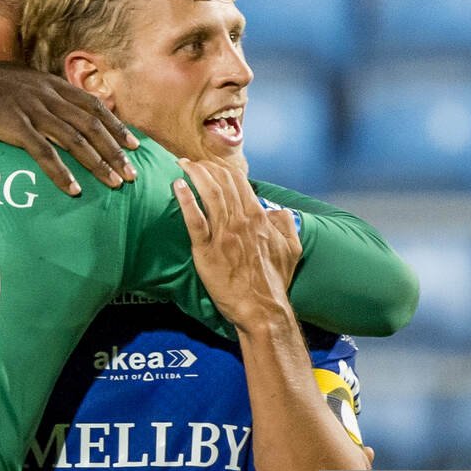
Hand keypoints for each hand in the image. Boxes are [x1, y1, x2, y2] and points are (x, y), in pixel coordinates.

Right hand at [0, 59, 139, 195]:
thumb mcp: (21, 80)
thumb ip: (43, 93)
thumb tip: (61, 107)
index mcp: (51, 84)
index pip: (94, 105)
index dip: (116, 126)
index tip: (134, 145)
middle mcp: (47, 96)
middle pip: (91, 126)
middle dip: (115, 151)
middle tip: (132, 174)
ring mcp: (31, 110)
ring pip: (74, 140)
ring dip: (98, 164)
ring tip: (114, 184)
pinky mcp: (13, 126)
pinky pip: (43, 153)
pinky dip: (61, 172)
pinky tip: (73, 189)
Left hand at [173, 156, 300, 332]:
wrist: (262, 309)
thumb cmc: (275, 281)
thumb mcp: (292, 249)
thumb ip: (286, 225)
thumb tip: (276, 211)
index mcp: (259, 218)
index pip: (239, 183)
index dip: (223, 170)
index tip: (211, 166)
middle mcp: (241, 221)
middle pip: (221, 183)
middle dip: (205, 167)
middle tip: (191, 162)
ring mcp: (223, 235)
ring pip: (209, 195)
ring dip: (194, 175)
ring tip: (182, 164)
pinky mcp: (207, 251)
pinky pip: (195, 220)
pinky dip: (185, 200)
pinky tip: (177, 186)